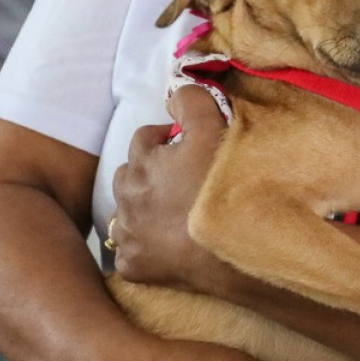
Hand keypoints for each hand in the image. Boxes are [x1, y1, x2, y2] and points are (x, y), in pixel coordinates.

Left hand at [109, 86, 230, 294]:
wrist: (233, 248)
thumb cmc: (222, 187)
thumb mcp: (214, 129)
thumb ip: (191, 102)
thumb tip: (174, 93)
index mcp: (141, 163)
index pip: (143, 139)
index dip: (165, 139)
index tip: (186, 148)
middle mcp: (126, 198)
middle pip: (129, 176)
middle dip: (150, 174)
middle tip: (181, 181)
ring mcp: (128, 235)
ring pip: (126, 214)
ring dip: (143, 210)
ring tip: (173, 214)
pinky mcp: (134, 267)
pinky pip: (129, 253)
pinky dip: (142, 248)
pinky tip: (164, 247)